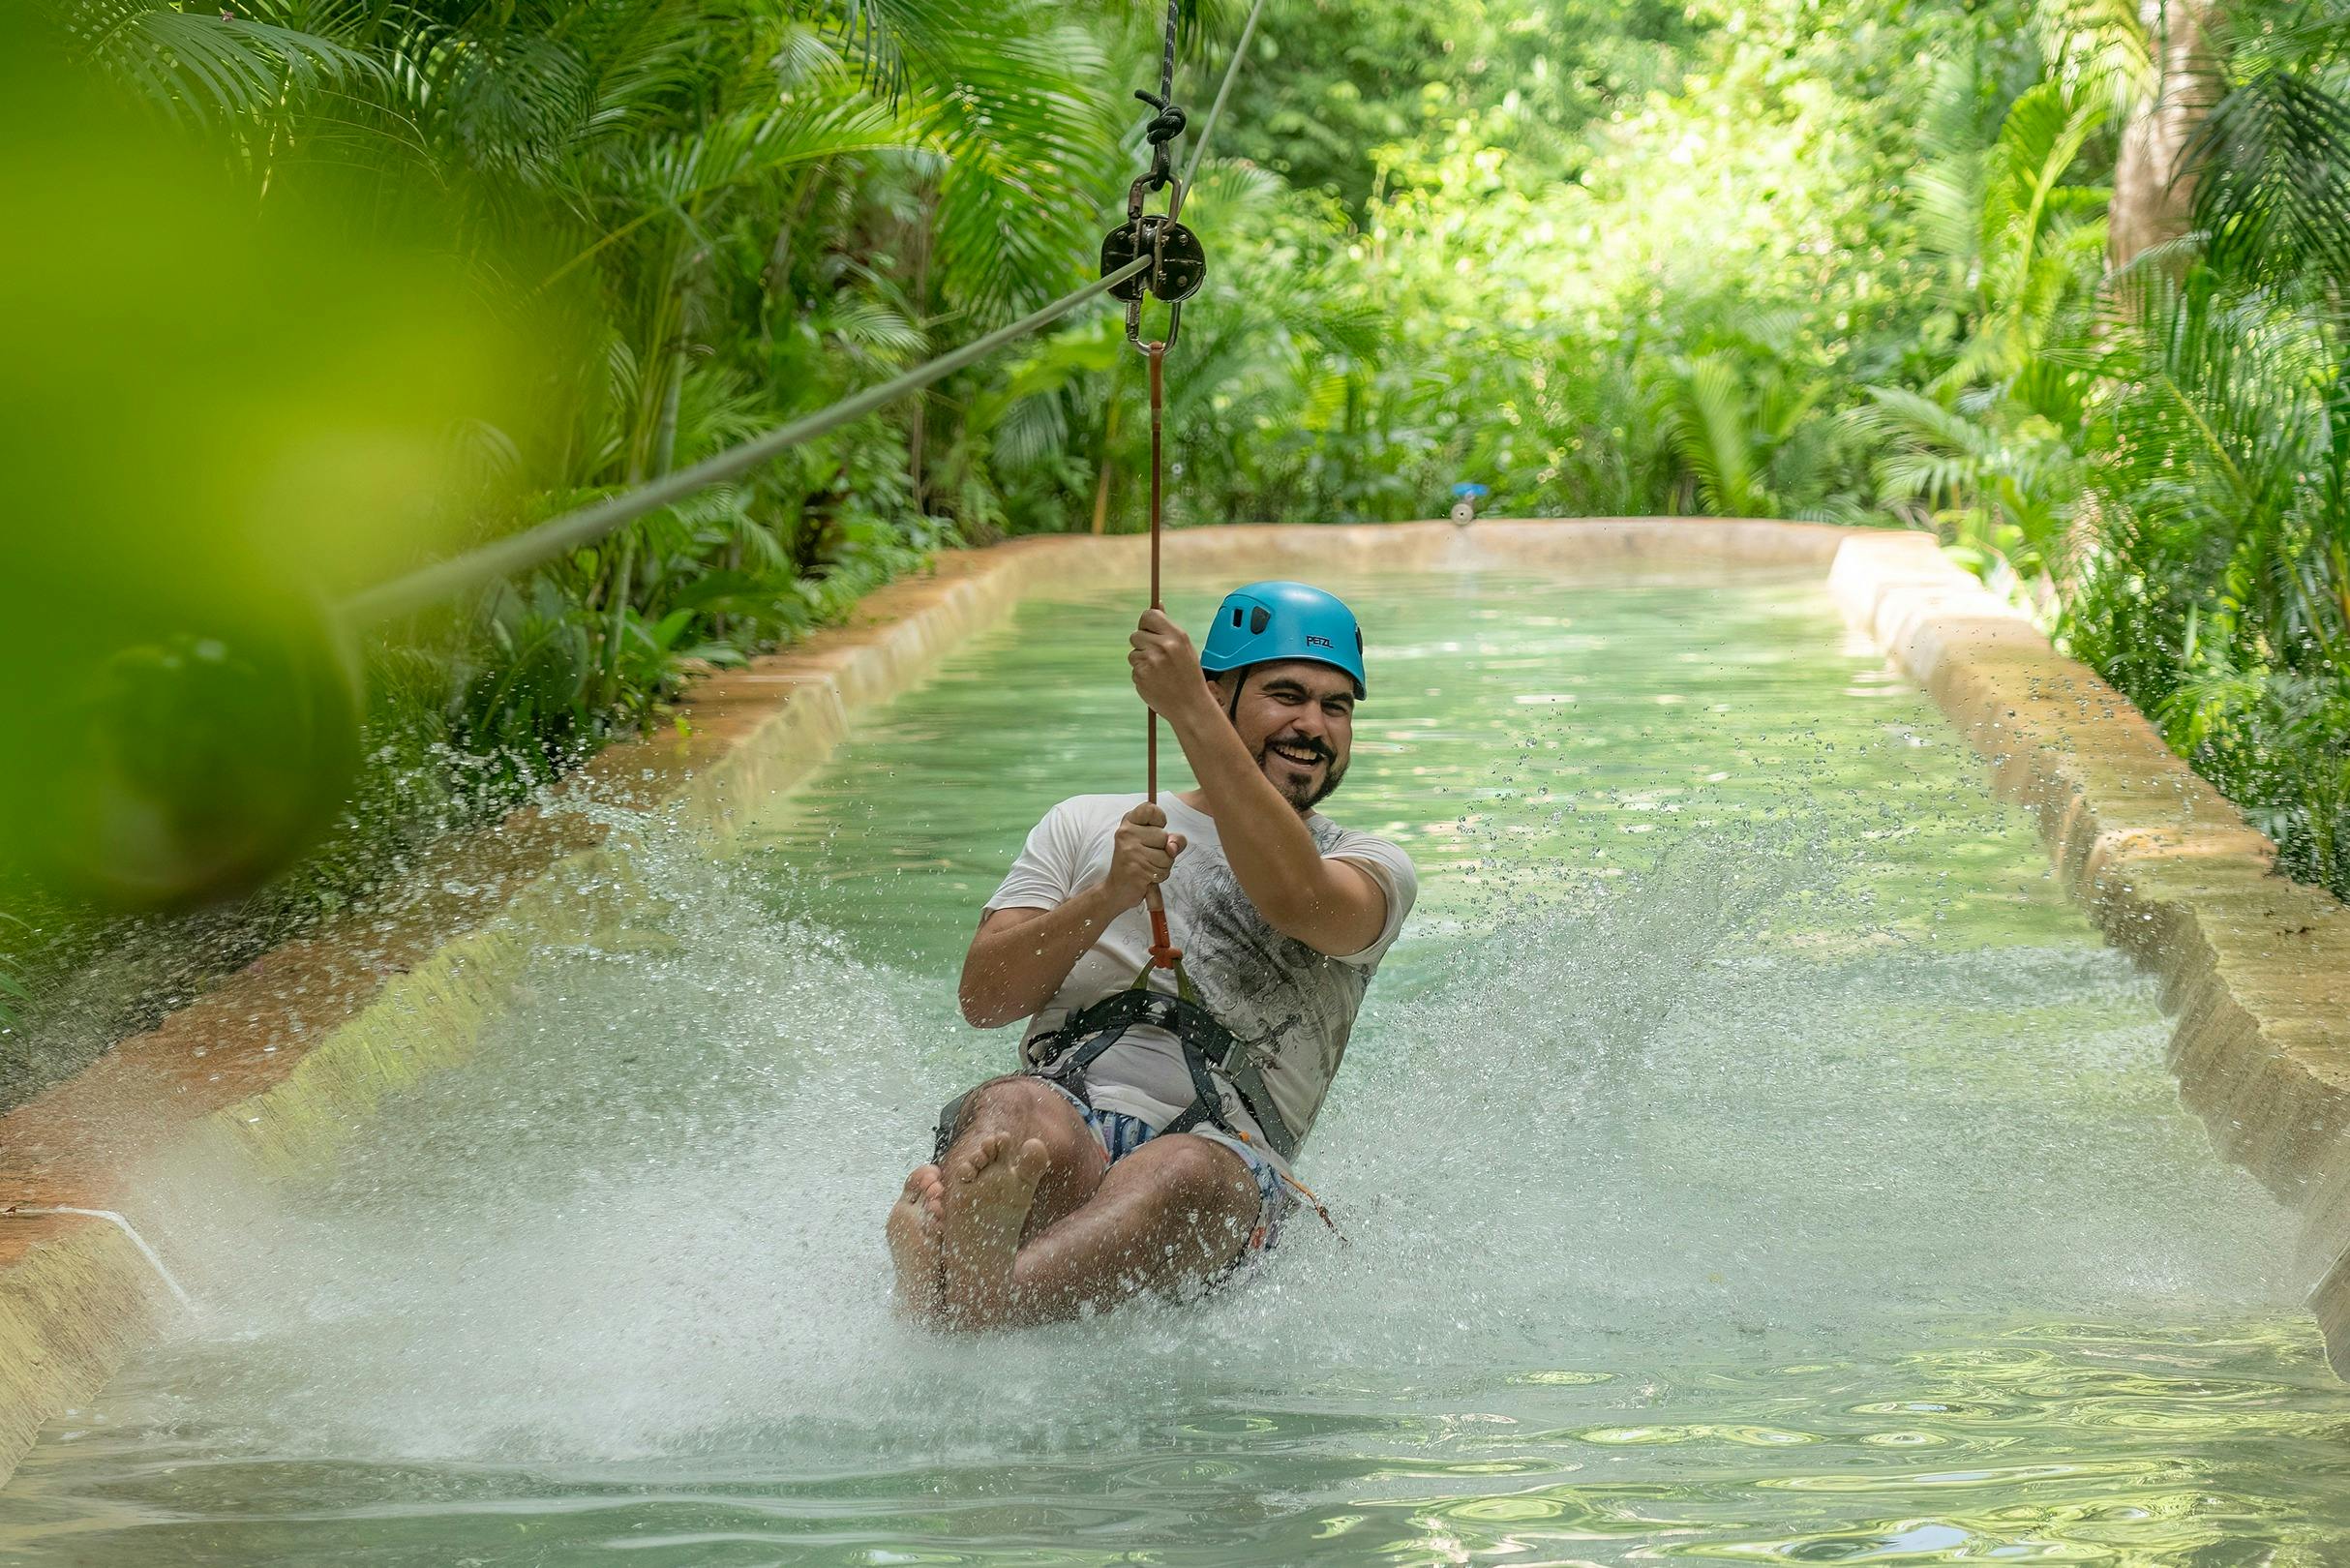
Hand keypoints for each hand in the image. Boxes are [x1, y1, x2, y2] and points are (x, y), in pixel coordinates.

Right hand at [1104, 802, 1185, 908]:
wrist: (1117, 890)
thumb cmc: (1138, 863)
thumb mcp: (1154, 844)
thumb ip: (1172, 839)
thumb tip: (1172, 847)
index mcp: (1129, 822)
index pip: (1150, 808)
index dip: (1160, 819)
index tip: (1153, 829)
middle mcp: (1127, 833)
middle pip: (1164, 835)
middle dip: (1163, 851)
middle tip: (1146, 856)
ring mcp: (1130, 851)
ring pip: (1166, 855)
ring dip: (1162, 866)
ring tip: (1147, 867)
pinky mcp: (1136, 868)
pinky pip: (1163, 870)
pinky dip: (1159, 876)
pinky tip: (1147, 876)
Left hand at [1128, 608, 1213, 722]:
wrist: (1190, 706)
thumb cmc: (1189, 675)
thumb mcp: (1185, 647)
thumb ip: (1168, 627)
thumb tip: (1157, 604)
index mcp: (1176, 636)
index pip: (1149, 615)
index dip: (1146, 623)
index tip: (1149, 631)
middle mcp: (1162, 646)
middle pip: (1136, 635)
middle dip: (1143, 644)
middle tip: (1157, 656)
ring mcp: (1149, 662)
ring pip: (1133, 653)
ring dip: (1142, 660)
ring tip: (1159, 671)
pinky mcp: (1140, 676)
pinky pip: (1134, 668)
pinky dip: (1142, 674)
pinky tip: (1156, 681)